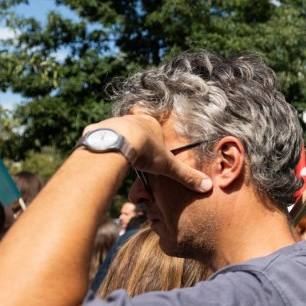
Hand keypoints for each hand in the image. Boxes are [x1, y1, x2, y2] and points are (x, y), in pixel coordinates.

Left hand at [81, 114, 211, 192]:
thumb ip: (186, 176)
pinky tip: (104, 156)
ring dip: (119, 143)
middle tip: (137, 156)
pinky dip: (103, 146)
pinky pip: (100, 137)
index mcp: (151, 123)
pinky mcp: (98, 129)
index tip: (151, 151)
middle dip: (136, 140)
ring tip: (120, 157)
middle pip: (135, 129)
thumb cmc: (145, 152)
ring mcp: (114, 122)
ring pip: (118, 132)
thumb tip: (208, 186)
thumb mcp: (168, 167)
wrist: (116, 143)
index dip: (154, 141)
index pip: (154, 129)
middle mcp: (132, 119)